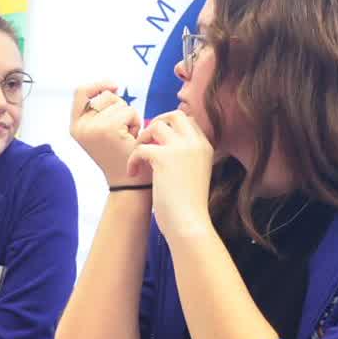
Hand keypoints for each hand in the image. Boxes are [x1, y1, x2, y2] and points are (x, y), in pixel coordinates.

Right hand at [69, 81, 145, 187]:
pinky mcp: (109, 130)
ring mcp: (93, 128)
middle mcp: (80, 127)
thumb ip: (100, 110)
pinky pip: (129, 112)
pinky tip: (132, 139)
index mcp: (75, 126)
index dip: (98, 84)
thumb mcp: (102, 131)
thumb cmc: (119, 155)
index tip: (115, 85)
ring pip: (119, 103)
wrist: (127, 183)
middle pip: (105, 95)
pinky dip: (135, 123)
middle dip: (119, 107)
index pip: (81, 91)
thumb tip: (112, 86)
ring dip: (129, 117)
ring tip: (126, 137)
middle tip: (120, 131)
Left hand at [127, 110, 216, 239]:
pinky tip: (133, 172)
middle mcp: (195, 143)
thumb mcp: (193, 174)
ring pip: (156, 125)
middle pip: (175, 114)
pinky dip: (132, 159)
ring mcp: (181, 148)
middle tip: (146, 141)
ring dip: (143, 138)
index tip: (158, 142)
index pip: (188, 121)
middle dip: (157, 123)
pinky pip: (141, 147)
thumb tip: (160, 147)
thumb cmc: (188, 206)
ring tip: (139, 158)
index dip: (171, 126)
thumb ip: (182, 158)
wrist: (189, 223)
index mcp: (205, 146)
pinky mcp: (164, 157)